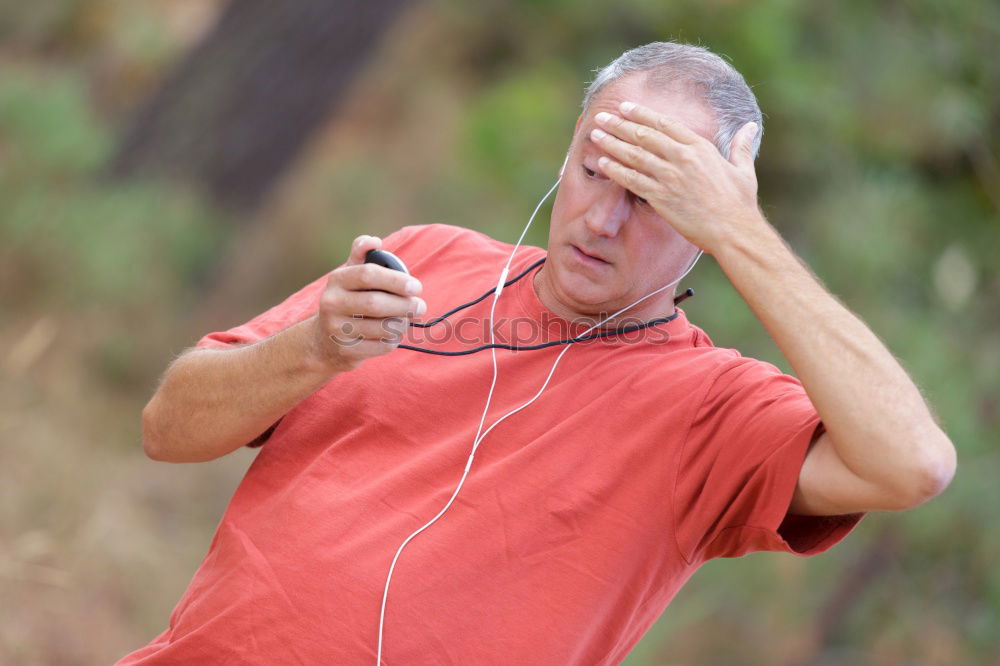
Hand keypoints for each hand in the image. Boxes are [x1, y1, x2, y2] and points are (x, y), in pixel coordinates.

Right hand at [311, 235, 424, 371]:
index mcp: (337, 280)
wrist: (323, 341)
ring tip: (405, 320)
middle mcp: (332, 303)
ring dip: (401, 324)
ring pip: (381, 327)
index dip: (396, 280)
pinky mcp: (345, 351)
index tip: (416, 287)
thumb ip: (362, 255)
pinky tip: (393, 335)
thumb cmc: (347, 301)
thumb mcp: (350, 276)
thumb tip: (374, 241)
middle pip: (375, 303)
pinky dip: (394, 340)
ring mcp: (336, 329)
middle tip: (420, 306)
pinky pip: (381, 346)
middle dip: (404, 305)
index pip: (368, 275)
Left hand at [589, 101, 761, 253]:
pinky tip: (603, 163)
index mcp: (700, 147)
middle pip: (644, 135)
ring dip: (612, 143)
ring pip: (634, 155)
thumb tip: (751, 126)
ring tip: (596, 135)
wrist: (733, 231)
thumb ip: (741, 146)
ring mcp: (670, 177)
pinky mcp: (661, 197)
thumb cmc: (740, 204)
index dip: (642, 114)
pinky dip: (616, 170)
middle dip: (620, 124)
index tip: (625, 107)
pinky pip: (633, 180)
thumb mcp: (743, 170)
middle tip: (602, 117)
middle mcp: (682, 157)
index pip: (665, 123)